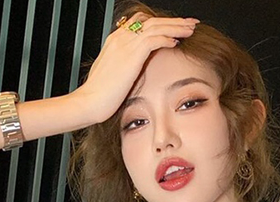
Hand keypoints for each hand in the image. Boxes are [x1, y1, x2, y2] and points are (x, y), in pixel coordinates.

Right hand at [72, 12, 199, 123]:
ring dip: (175, 27)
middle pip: (152, 21)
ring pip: (156, 26)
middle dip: (173, 21)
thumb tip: (133, 70)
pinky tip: (177, 42)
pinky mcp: (132, 54)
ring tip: (190, 29)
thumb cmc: (99, 95)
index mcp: (116, 40)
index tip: (174, 28)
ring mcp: (126, 44)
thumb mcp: (112, 75)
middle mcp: (121, 38)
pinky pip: (154, 39)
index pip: (141, 23)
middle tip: (189, 23)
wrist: (89, 102)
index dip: (160, 24)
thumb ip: (124, 67)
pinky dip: (167, 38)